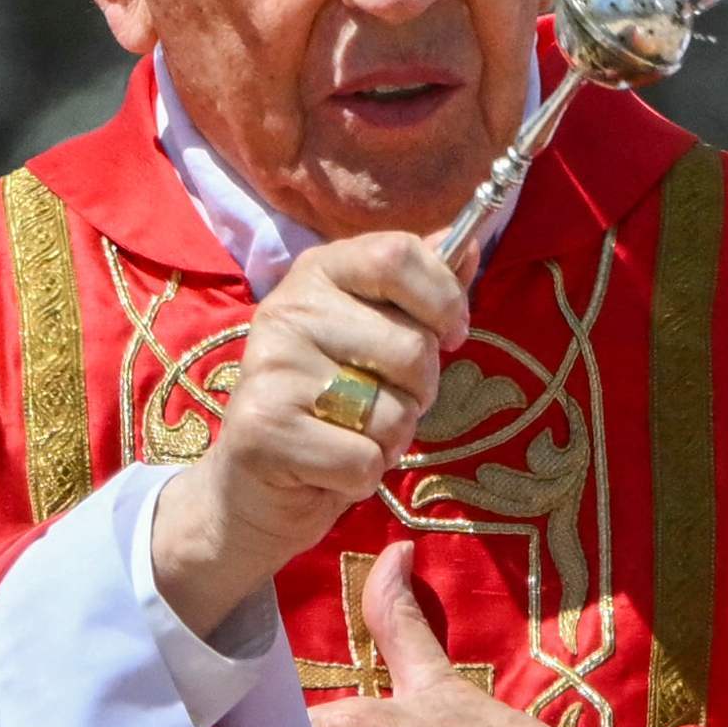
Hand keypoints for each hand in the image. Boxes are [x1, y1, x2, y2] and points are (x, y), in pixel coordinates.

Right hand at [148, 229, 468, 641]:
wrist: (257, 484)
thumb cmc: (334, 404)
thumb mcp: (377, 337)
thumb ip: (421, 293)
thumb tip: (470, 243)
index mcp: (318, 272)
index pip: (397, 254)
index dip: (443, 300)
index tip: (452, 335)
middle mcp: (287, 309)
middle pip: (410, 347)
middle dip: (419, 392)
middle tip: (380, 402)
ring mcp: (271, 367)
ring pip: (392, 412)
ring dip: (390, 440)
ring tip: (350, 434)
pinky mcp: (264, 428)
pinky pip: (364, 460)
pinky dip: (362, 477)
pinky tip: (327, 467)